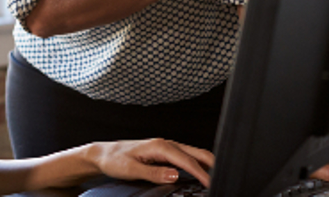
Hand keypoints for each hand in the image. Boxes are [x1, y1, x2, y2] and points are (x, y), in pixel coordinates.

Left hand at [87, 138, 214, 187]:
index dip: (202, 173)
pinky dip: (198, 164)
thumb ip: (153, 173)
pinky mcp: (165, 153)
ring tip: (218, 177)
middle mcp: (165, 144)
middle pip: (197, 153)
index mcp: (159, 146)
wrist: (103, 154)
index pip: (187, 160)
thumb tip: (174, 176)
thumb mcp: (131, 169)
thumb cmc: (115, 160)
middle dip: (213, 165)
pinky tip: (203, 174)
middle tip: (224, 180)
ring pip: (194, 154)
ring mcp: (166, 147)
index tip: (211, 183)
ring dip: (207, 164)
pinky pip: (187, 157)